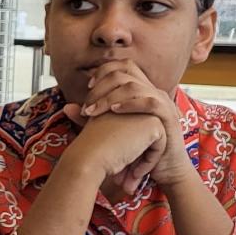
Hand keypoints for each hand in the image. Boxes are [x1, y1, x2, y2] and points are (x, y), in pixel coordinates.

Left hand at [67, 59, 193, 188]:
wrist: (162, 168)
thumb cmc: (136, 147)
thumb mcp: (112, 129)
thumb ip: (92, 117)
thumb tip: (67, 107)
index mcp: (141, 90)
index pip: (122, 66)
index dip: (104, 71)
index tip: (88, 86)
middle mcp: (152, 91)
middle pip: (125, 72)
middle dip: (101, 87)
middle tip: (87, 106)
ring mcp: (162, 102)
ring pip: (134, 86)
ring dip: (110, 97)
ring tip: (93, 112)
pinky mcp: (168, 116)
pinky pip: (151, 103)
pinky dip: (130, 104)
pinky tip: (114, 110)